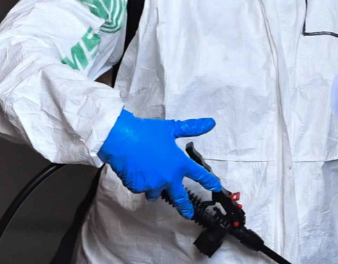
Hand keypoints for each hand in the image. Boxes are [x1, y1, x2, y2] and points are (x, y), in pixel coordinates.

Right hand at [98, 109, 221, 217]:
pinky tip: (136, 170)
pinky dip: (140, 182)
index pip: (199, 175)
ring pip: (156, 192)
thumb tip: (211, 123)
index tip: (216, 187)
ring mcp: (152, 185)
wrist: (121, 139)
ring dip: (156, 188)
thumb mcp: (171, 128)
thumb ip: (192, 128)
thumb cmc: (147, 132)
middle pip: (180, 197)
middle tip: (188, 214)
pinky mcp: (137, 187)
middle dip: (185, 207)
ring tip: (150, 176)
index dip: (209, 181)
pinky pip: (140, 188)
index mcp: (179, 164)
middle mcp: (168, 178)